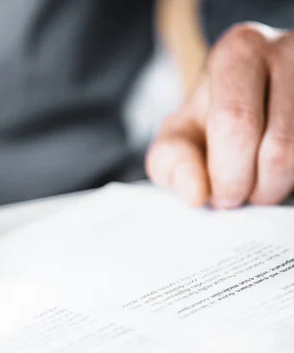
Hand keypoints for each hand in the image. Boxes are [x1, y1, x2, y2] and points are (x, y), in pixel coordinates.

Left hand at [147, 23, 293, 207]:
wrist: (252, 99)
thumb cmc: (210, 120)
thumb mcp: (178, 135)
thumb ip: (172, 161)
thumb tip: (195, 193)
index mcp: (239, 52)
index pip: (235, 122)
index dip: (227, 175)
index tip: (219, 197)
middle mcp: (288, 51)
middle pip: (279, 146)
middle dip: (255, 188)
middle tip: (237, 199)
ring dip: (278, 188)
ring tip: (257, 186)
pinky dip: (293, 180)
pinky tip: (276, 175)